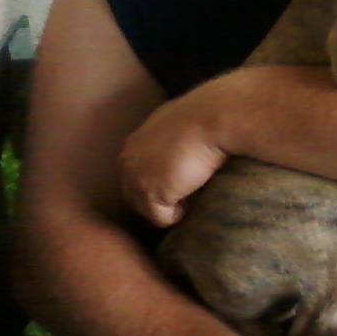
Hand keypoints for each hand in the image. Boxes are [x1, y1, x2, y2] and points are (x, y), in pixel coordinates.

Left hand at [119, 89, 227, 226]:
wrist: (209, 119)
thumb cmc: (203, 117)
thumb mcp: (176, 125)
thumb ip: (166, 141)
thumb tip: (177, 154)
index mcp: (133, 144)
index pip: (136, 176)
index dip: (159, 183)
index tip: (181, 182)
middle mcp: (127, 162)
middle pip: (136, 197)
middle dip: (160, 198)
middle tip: (187, 194)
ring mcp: (135, 179)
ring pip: (148, 210)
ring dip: (170, 206)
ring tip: (193, 195)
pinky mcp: (150, 194)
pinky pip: (163, 218)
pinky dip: (180, 214)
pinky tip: (194, 198)